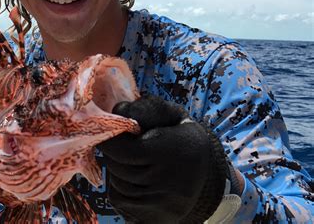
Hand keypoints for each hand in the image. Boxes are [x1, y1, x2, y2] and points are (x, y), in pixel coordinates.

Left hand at [98, 96, 227, 222]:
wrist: (208, 180)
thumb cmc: (184, 140)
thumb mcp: (173, 116)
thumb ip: (146, 108)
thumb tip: (118, 111)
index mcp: (172, 152)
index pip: (123, 150)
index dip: (111, 139)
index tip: (112, 132)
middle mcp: (167, 182)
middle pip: (116, 166)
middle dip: (114, 152)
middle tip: (122, 144)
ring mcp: (159, 204)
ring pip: (116, 182)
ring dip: (117, 169)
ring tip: (133, 161)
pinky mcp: (151, 218)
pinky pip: (119, 199)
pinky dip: (120, 186)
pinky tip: (135, 178)